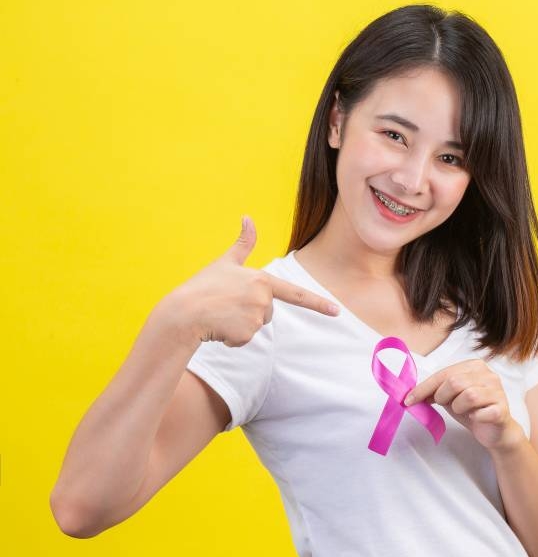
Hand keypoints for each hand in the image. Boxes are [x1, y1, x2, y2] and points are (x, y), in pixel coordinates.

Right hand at [166, 216, 339, 346]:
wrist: (181, 313)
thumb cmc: (202, 286)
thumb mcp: (224, 263)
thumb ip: (243, 243)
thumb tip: (248, 217)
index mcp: (261, 279)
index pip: (295, 293)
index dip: (319, 303)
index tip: (337, 310)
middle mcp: (262, 298)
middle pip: (267, 312)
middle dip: (248, 312)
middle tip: (225, 304)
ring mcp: (255, 317)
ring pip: (256, 327)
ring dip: (239, 325)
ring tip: (219, 315)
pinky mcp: (246, 334)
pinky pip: (244, 340)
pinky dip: (231, 338)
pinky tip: (217, 327)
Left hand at [403, 359, 525, 452]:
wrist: (496, 431)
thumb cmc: (472, 410)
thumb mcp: (451, 397)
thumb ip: (436, 391)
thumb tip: (412, 394)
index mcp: (475, 366)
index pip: (444, 373)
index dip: (424, 387)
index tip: (408, 399)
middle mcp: (489, 375)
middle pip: (455, 382)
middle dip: (442, 396)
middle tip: (444, 404)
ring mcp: (498, 392)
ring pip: (469, 395)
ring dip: (458, 407)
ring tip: (463, 411)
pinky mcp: (501, 410)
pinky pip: (481, 413)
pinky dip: (474, 418)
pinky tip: (475, 418)